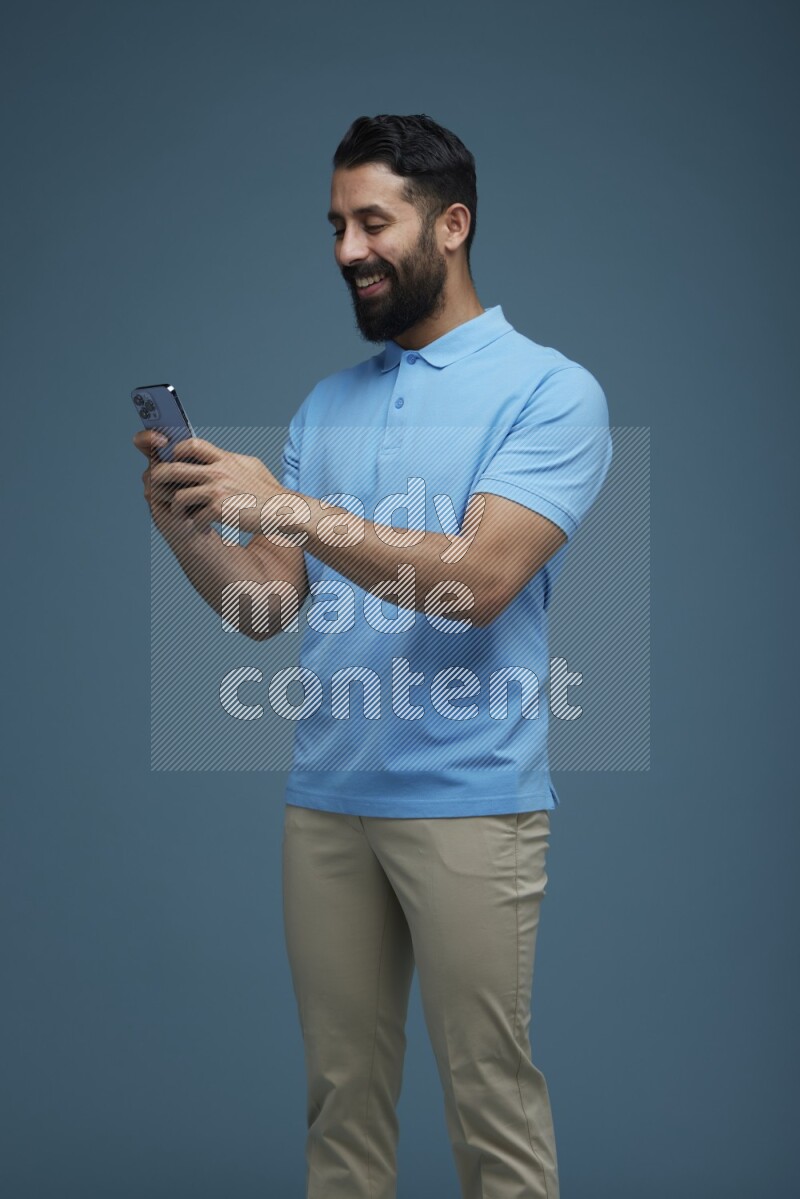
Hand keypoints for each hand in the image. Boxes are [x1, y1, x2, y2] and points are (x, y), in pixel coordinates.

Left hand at [133, 431, 283, 535]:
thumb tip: (215, 456)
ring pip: (179, 497)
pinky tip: (202, 527)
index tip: (171, 461)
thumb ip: (230, 459)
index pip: (190, 445)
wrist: (284, 511)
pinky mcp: (220, 510)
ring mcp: (218, 491)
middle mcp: (219, 472)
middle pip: (174, 469)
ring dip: (176, 509)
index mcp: (225, 459)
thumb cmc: (269, 492)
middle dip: (160, 480)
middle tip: (158, 490)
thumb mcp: (251, 466)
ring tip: (182, 515)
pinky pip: (195, 518)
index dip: (175, 452)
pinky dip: (196, 525)